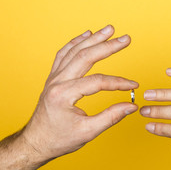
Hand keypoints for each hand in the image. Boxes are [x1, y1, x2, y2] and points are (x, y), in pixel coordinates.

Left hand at [21, 26, 138, 161]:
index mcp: (64, 95)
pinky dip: (76, 42)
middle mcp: (57, 82)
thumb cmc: (58, 139)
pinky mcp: (54, 77)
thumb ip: (111, 117)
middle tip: (125, 39)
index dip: (119, 82)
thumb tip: (131, 106)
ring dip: (94, 38)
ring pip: (74, 51)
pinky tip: (87, 35)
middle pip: (85, 57)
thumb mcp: (87, 132)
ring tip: (109, 30)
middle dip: (107, 46)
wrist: (36, 141)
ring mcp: (53, 77)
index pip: (97, 81)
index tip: (133, 85)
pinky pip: (64, 53)